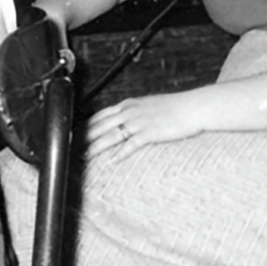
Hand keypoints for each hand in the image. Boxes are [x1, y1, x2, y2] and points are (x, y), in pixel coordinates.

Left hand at [85, 92, 202, 161]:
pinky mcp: (151, 132)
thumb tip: (120, 120)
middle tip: (72, 148)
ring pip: (111, 135)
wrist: (193, 107)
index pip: (100, 115)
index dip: (85, 126)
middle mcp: (130, 112)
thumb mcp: (147, 105)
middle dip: (85, 137)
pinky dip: (120, 153)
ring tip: (85, 156)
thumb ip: (132, 112)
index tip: (74, 135)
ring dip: (96, 147)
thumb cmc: (174, 108)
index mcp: (128, 104)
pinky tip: (112, 161)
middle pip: (101, 126)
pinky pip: (131, 144)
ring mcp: (140, 122)